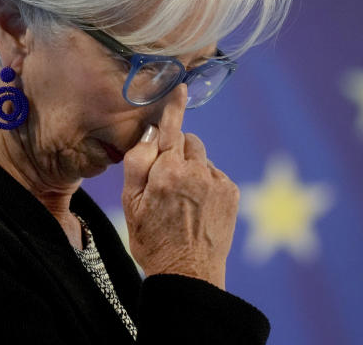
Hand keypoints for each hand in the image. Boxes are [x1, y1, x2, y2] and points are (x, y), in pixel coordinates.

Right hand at [121, 84, 239, 288]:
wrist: (188, 274)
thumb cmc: (153, 240)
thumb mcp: (130, 204)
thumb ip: (138, 163)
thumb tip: (151, 134)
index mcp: (166, 172)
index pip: (171, 130)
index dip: (175, 108)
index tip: (181, 88)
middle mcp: (195, 172)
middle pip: (188, 142)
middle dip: (178, 152)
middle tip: (166, 180)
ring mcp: (217, 182)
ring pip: (202, 159)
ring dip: (193, 169)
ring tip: (183, 200)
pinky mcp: (232, 192)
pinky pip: (216, 174)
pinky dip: (207, 183)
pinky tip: (198, 207)